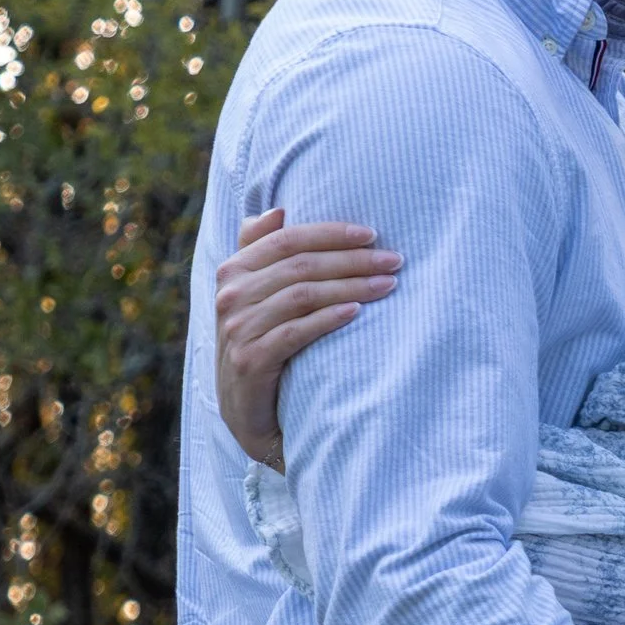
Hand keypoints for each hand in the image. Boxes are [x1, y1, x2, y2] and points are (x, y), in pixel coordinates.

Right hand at [215, 209, 400, 465]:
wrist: (246, 413)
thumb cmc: (262, 345)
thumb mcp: (256, 297)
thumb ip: (261, 251)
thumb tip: (278, 210)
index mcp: (233, 270)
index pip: (287, 238)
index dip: (331, 233)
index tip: (373, 234)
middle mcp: (231, 295)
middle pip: (300, 265)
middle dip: (352, 259)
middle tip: (394, 260)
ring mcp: (238, 328)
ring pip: (302, 295)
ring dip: (351, 286)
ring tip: (389, 285)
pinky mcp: (251, 361)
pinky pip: (296, 332)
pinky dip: (329, 318)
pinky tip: (359, 312)